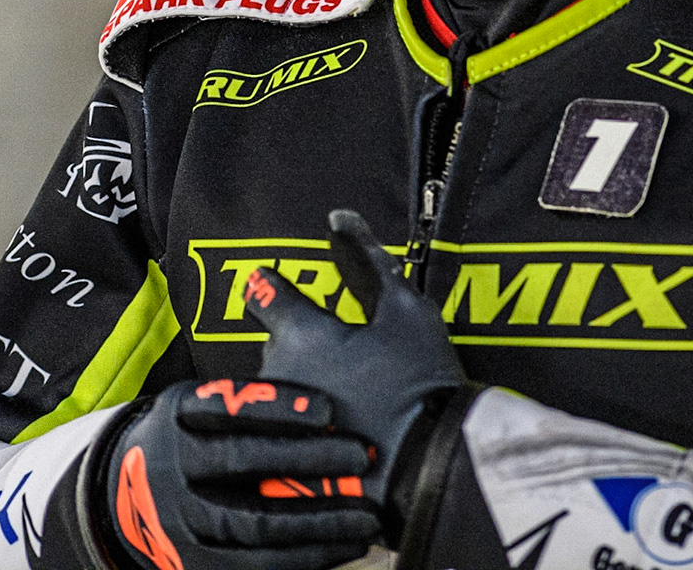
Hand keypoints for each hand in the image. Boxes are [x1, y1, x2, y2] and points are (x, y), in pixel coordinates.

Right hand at [99, 377, 379, 569]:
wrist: (131, 495)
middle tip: (360, 454)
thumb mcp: (200, 401)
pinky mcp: (195, 562)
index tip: (328, 408)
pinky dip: (307, 557)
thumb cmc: (195, 438)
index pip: (226, 404)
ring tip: (366, 514)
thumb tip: (288, 329)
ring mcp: (182, 518)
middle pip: (240, 461)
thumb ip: (247, 390)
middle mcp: (174, 464)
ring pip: (253, 522)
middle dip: (306, 458)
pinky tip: (347, 545)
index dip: (277, 406)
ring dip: (317, 519)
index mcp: (178, 413)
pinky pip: (256, 565)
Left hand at [243, 209, 467, 539]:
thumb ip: (369, 261)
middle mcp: (275, 377)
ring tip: (344, 398)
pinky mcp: (284, 466)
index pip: (264, 294)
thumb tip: (340, 219)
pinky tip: (337, 435)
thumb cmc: (419, 386)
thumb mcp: (406, 311)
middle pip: (275, 346)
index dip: (270, 285)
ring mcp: (276, 427)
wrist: (428, 473)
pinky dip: (304, 432)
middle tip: (339, 353)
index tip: (268, 283)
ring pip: (279, 392)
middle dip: (297, 344)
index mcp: (299, 335)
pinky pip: (286, 437)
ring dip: (299, 388)